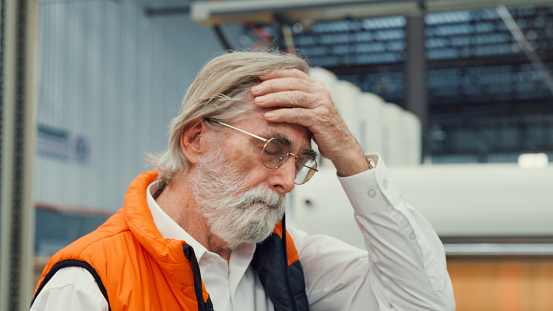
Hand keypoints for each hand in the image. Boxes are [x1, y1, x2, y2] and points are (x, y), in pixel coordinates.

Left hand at [251, 69, 369, 175]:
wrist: (340, 145)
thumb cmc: (319, 128)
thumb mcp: (308, 109)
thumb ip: (295, 99)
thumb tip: (269, 93)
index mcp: (316, 86)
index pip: (294, 73)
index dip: (275, 73)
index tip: (257, 76)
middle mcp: (320, 92)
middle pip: (292, 83)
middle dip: (270, 85)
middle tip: (254, 90)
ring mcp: (322, 104)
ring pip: (294, 96)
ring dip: (273, 98)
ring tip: (258, 102)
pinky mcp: (321, 119)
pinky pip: (298, 114)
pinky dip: (282, 114)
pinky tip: (269, 116)